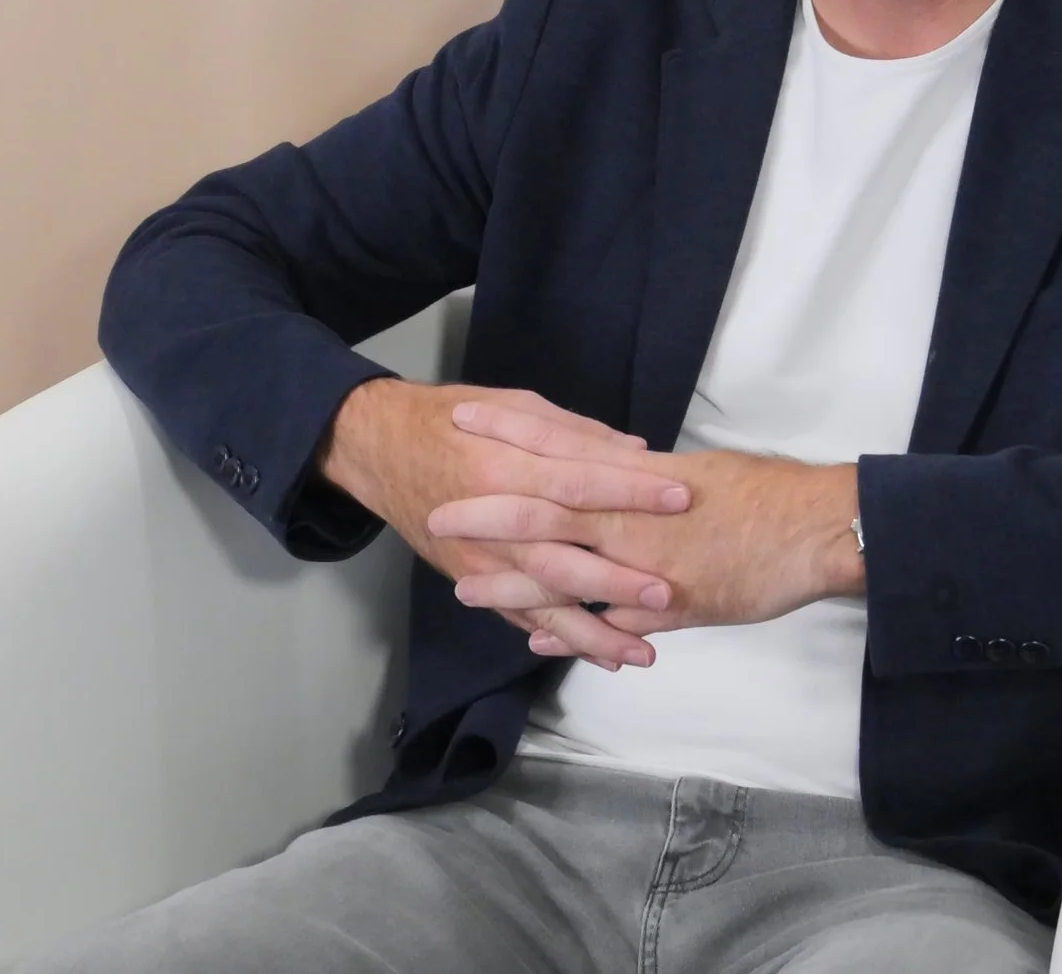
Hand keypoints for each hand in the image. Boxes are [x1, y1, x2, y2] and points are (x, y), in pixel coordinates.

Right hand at [318, 379, 686, 668]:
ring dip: (591, 632)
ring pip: (541, 602)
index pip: (578, 482)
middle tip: (668, 594)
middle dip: (615, 581)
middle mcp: (493, 522)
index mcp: (506, 466)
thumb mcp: (511, 405)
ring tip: (642, 654)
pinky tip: (597, 655)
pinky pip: (517, 616)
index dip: (630, 492)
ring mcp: (480, 560)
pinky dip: (556, 638)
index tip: (681, 498)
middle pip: (561, 557)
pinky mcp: (471, 579)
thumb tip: (635, 451)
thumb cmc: (451, 419)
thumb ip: (572, 432)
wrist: (380, 448)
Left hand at [429, 426, 863, 659]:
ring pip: (571, 573)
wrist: (819, 528)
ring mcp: (653, 564)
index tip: (467, 415)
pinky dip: (576, 633)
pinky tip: (538, 642)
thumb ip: (650, 485)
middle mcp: (639, 518)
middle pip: (550, 510)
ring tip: (465, 588)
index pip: (564, 446)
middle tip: (438, 507)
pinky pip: (615, 623)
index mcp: (641, 477)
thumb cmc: (766, 496)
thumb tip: (618, 473)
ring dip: (516, 582)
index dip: (513, 432)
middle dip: (492, 511)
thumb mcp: (699, 477)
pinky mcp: (677, 606)